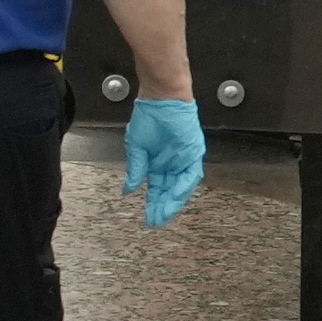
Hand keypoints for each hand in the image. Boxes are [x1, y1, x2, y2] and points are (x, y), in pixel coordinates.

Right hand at [123, 92, 205, 225]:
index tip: (148, 218)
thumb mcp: (137, 148)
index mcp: (158, 163)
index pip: (157, 188)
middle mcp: (172, 163)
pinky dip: (184, 185)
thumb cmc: (149, 117)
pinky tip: (175, 195)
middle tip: (155, 222)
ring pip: (180, 185)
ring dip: (173, 200)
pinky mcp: (193, 152)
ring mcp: (184, 158)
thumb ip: (136, 170)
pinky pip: (191, 173)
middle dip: (162, 207)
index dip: (153, 203)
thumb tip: (128, 190)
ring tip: (164, 214)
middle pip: (169, 190)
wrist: (161, 99)